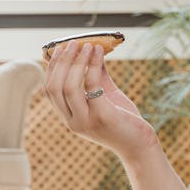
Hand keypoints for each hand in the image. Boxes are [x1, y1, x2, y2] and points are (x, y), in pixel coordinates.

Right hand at [43, 40, 156, 158]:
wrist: (140, 146)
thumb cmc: (124, 121)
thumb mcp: (107, 97)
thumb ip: (98, 77)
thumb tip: (94, 50)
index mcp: (69, 117)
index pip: (50, 91)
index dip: (52, 68)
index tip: (58, 50)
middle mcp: (72, 121)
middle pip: (55, 87)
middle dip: (62, 62)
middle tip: (72, 43)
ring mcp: (85, 121)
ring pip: (69, 87)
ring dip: (77, 62)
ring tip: (87, 45)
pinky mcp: (102, 117)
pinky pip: (92, 86)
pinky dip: (94, 66)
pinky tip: (99, 53)